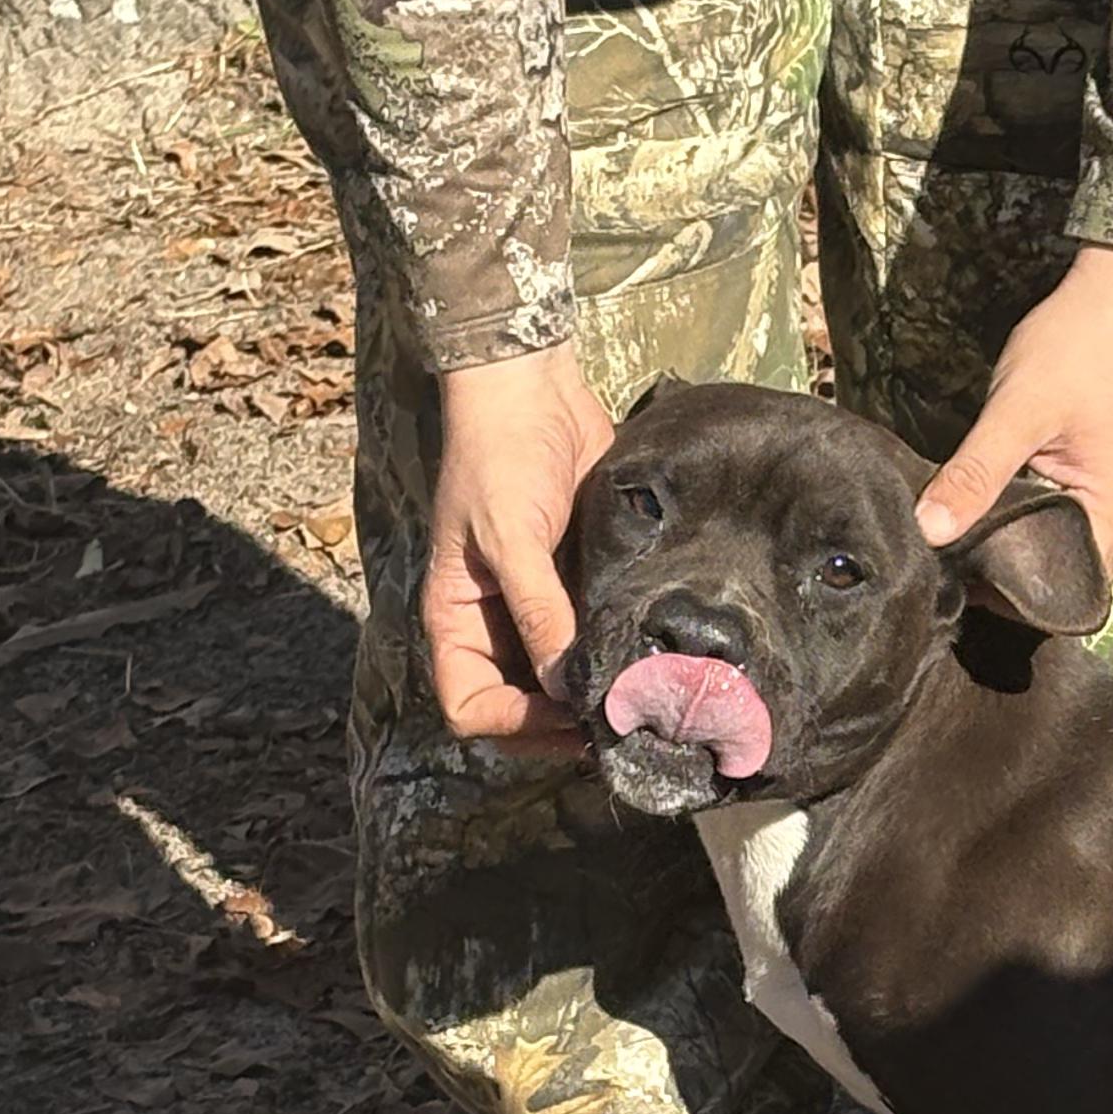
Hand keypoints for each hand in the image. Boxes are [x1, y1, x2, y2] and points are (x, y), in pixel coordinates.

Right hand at [423, 344, 613, 747]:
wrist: (532, 388)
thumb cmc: (501, 456)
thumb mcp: (511, 535)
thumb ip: (538, 610)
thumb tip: (568, 682)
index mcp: (458, 620)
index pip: (469, 706)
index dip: (513, 723)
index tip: (566, 713)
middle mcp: (495, 625)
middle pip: (520, 708)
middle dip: (561, 724)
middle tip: (619, 721)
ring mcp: (538, 608)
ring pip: (562, 681)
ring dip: (595, 696)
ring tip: (642, 700)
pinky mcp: (578, 585)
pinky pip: (593, 639)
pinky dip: (617, 657)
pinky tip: (654, 660)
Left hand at [913, 243, 1112, 568]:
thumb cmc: (1082, 343)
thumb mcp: (1017, 411)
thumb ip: (974, 475)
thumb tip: (928, 531)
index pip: (1057, 591)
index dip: (1004, 591)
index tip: (953, 577)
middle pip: (1060, 572)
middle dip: (1006, 568)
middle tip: (948, 554)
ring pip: (1062, 543)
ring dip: (1018, 538)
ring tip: (965, 527)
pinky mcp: (1110, 473)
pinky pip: (1070, 514)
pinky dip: (1033, 512)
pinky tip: (996, 498)